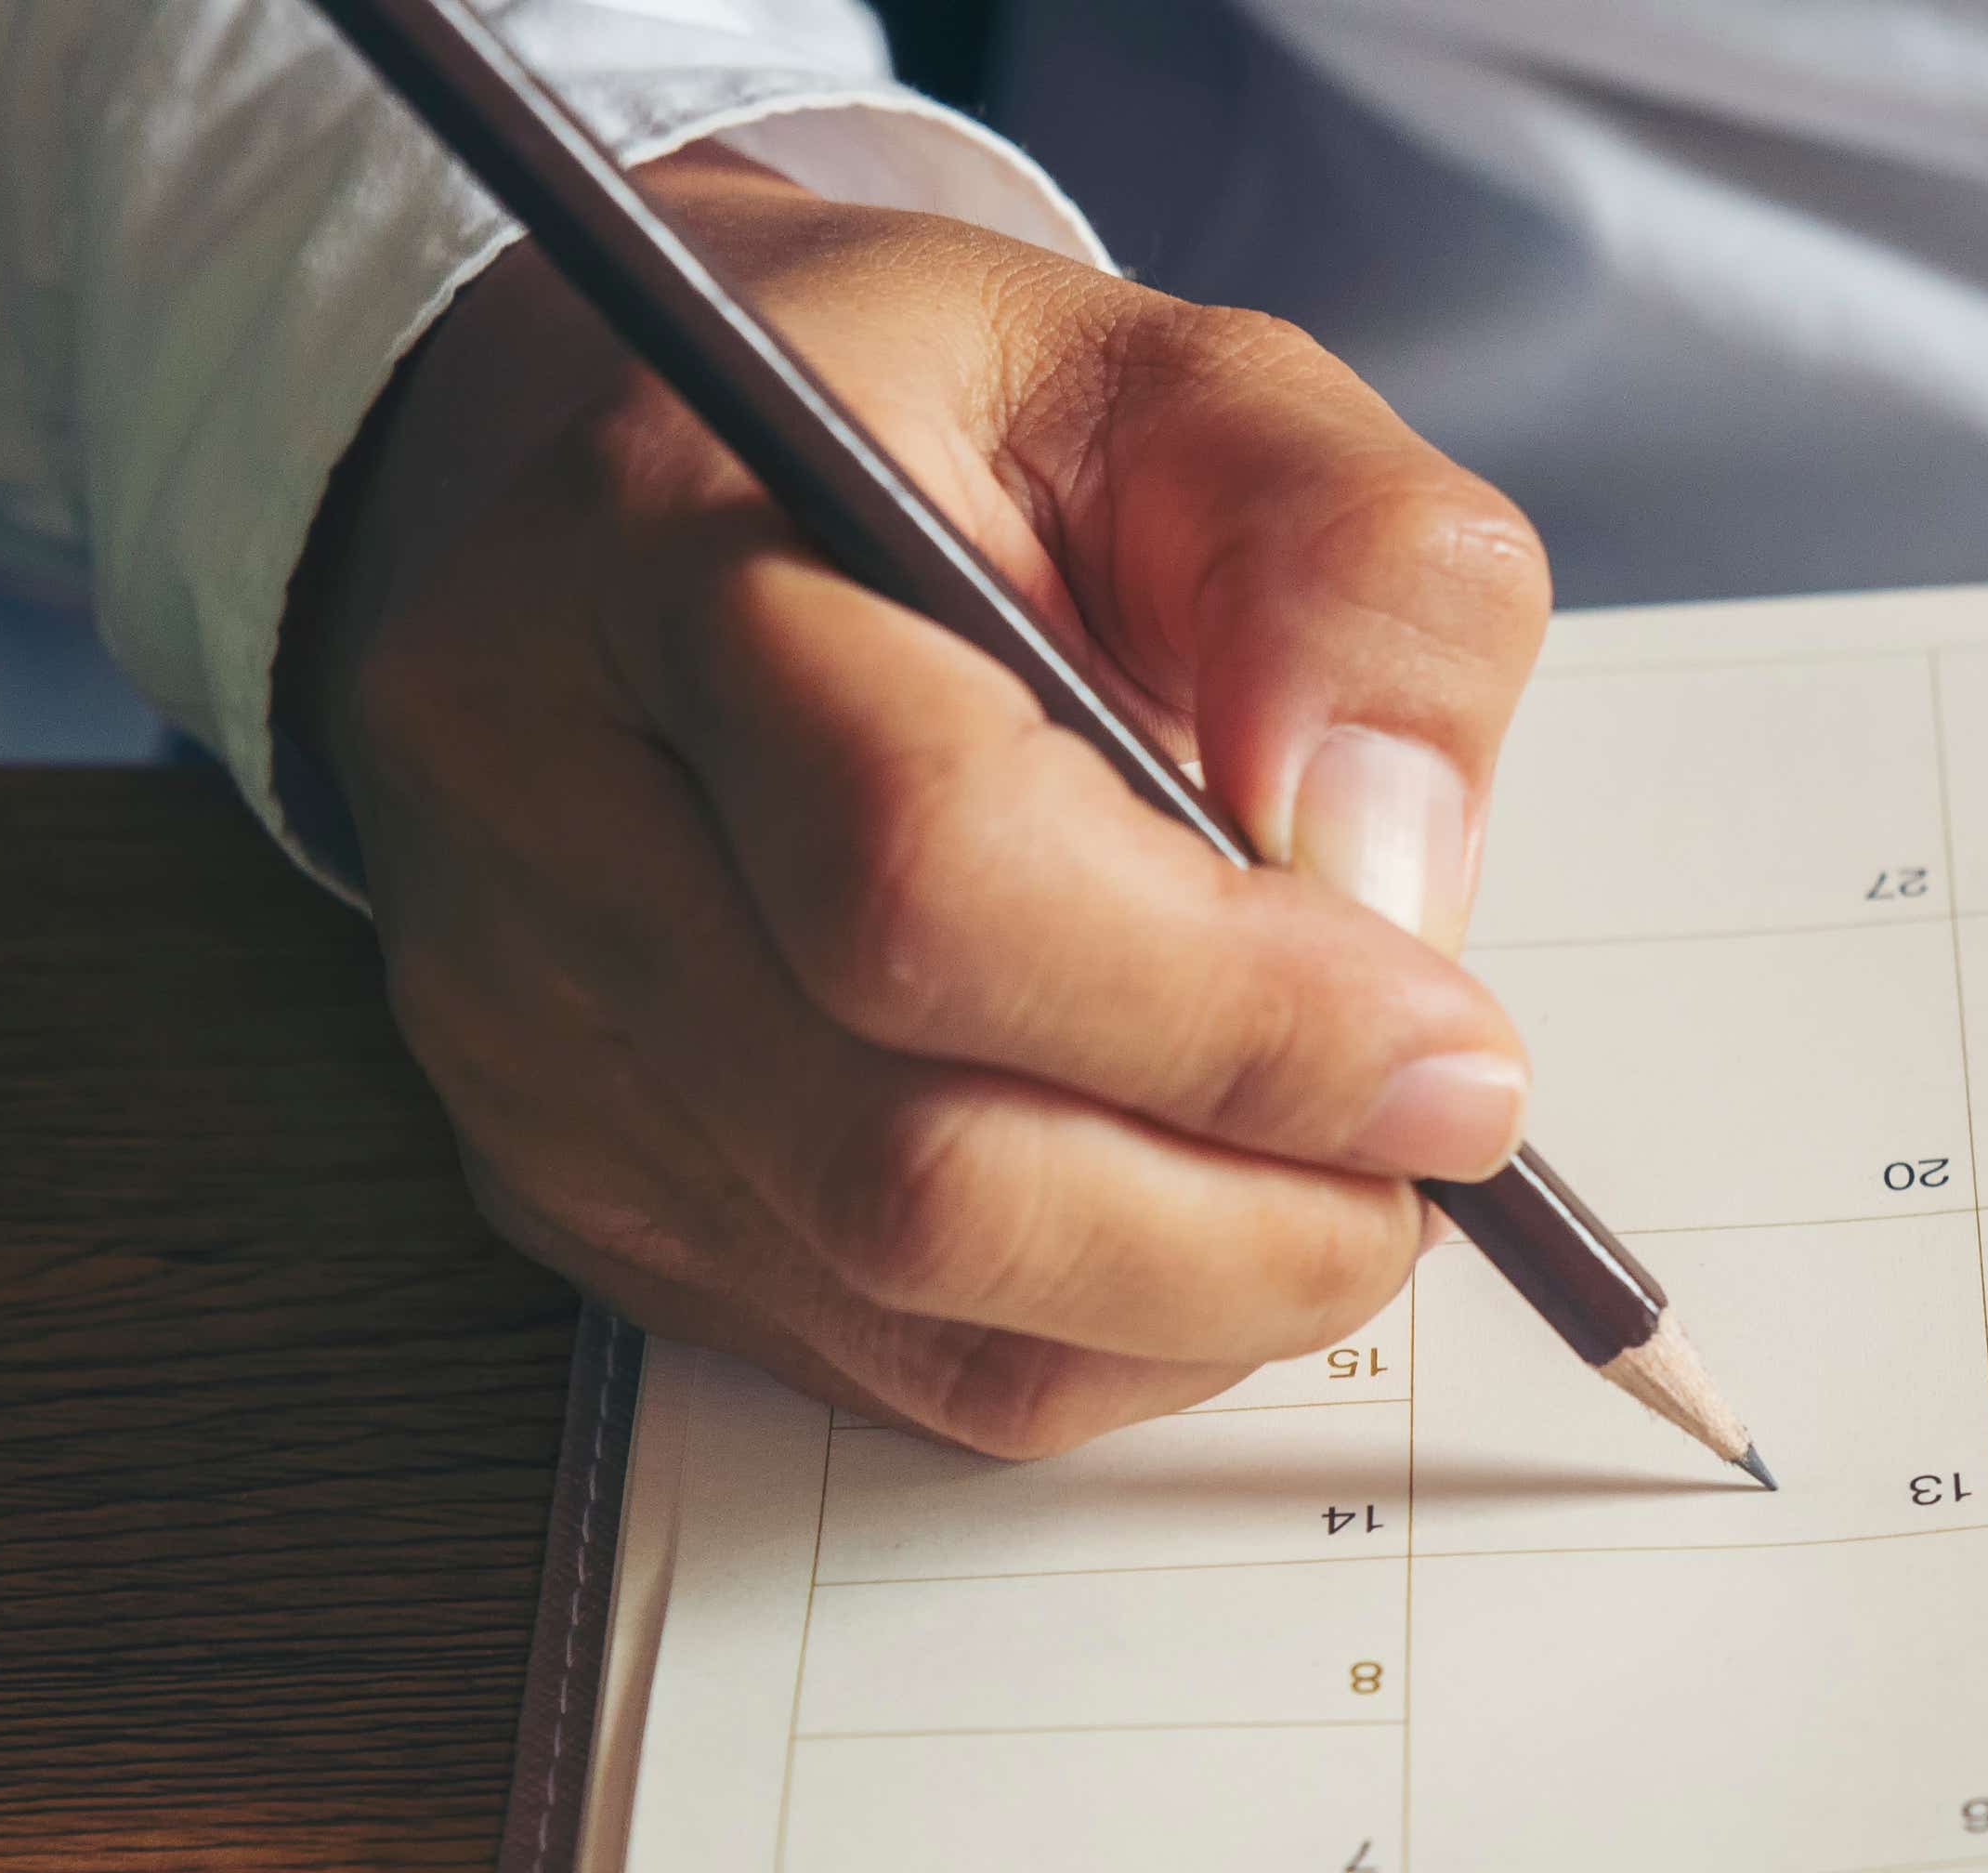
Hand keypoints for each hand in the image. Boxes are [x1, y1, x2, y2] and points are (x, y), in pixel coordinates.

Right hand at [295, 155, 1548, 1450]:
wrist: (669, 507)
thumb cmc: (944, 450)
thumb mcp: (1194, 389)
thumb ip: (1353, 574)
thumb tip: (1386, 875)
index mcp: (660, 549)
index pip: (931, 874)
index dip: (1237, 1018)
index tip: (1458, 1055)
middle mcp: (538, 812)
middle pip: (907, 1161)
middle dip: (1248, 1210)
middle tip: (1434, 1150)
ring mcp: (529, 1036)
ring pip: (910, 1306)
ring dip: (1202, 1293)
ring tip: (1336, 1172)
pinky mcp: (576, 1190)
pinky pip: (893, 1369)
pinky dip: (1109, 1332)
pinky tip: (1191, 1212)